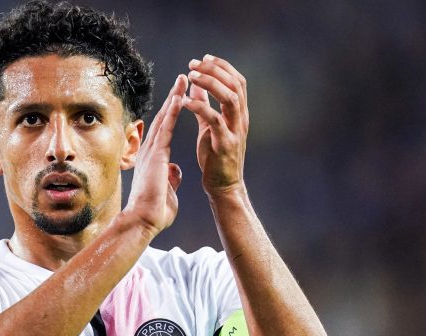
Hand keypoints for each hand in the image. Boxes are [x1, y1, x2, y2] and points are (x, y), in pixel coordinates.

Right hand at [124, 75, 187, 234]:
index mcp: (153, 159)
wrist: (143, 221)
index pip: (164, 130)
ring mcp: (151, 151)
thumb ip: (171, 179)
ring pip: (164, 118)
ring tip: (184, 80)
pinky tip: (180, 97)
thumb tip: (175, 172)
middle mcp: (149, 151)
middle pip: (163, 118)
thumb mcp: (168, 191)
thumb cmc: (153, 212)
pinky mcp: (156, 155)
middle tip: (183, 79)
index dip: (172, 112)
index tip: (180, 98)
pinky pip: (166, 129)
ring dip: (175, 98)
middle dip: (174, 97)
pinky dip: (173, 112)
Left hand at [184, 55, 248, 195]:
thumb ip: (204, 105)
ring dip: (210, 84)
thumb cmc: (215, 157)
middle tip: (194, 64)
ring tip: (191, 77)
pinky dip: (200, 107)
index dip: (222, 66)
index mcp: (238, 113)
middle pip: (235, 84)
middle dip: (215, 70)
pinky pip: (215, 120)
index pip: (237, 81)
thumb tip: (195, 86)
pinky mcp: (225, 144)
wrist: (222, 186)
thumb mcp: (209, 126)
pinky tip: (184, 102)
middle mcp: (241, 119)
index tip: (203, 58)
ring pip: (229, 98)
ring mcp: (235, 131)